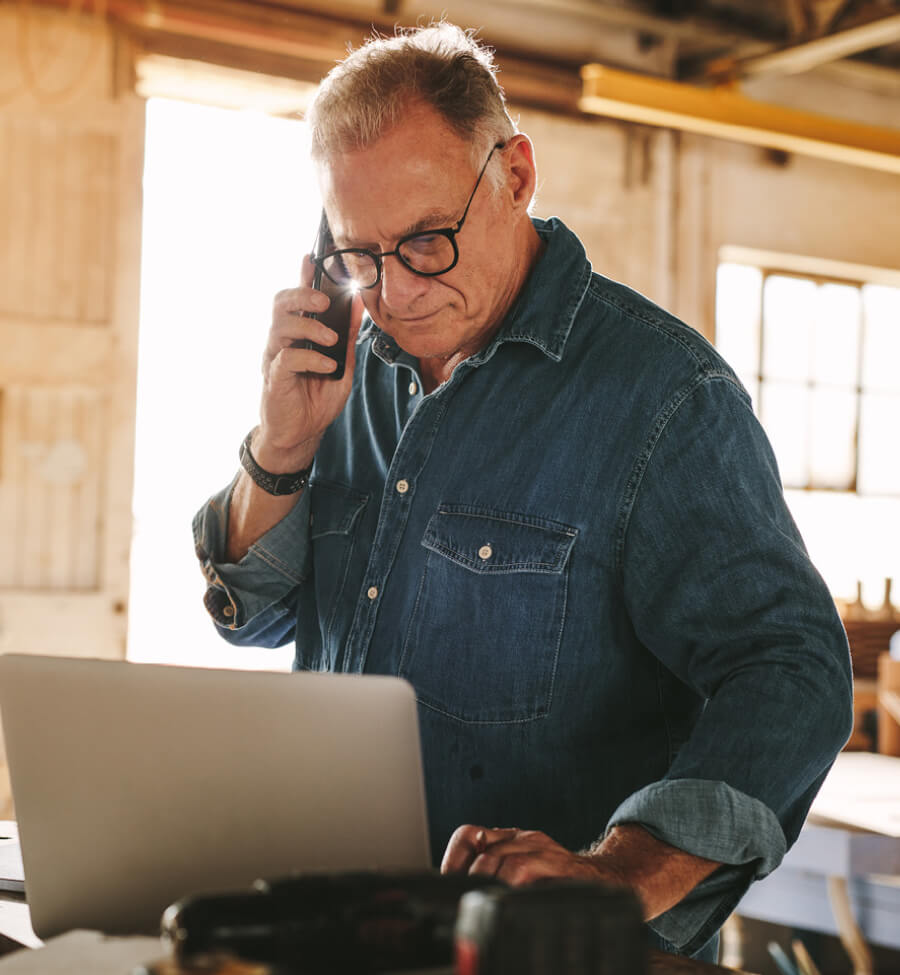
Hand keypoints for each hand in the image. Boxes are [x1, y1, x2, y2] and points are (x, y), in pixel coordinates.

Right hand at [257, 255, 364, 468]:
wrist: (301, 434)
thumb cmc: (316, 398)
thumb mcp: (342, 364)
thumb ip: (348, 337)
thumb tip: (360, 305)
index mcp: (298, 334)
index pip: (297, 298)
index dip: (302, 275)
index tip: (313, 256)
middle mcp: (282, 340)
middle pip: (281, 304)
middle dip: (302, 295)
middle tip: (324, 301)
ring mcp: (275, 358)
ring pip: (281, 326)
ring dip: (309, 327)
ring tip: (330, 338)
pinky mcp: (274, 378)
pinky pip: (287, 358)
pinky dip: (311, 358)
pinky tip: (327, 366)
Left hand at [441, 826, 624, 887]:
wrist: (609, 882)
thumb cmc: (559, 885)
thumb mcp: (523, 878)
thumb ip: (496, 880)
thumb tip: (460, 898)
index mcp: (510, 839)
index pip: (469, 835)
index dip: (454, 859)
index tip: (449, 883)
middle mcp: (523, 838)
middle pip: (478, 842)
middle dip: (467, 875)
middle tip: (466, 898)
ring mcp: (541, 847)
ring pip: (499, 855)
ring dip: (486, 880)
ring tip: (485, 901)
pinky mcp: (558, 863)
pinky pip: (523, 867)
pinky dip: (510, 883)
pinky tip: (509, 898)